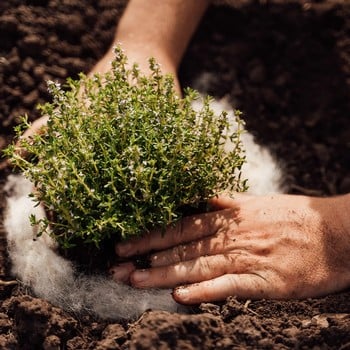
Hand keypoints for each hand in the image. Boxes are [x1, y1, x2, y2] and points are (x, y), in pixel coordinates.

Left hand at [112, 193, 349, 303]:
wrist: (337, 232)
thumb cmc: (293, 217)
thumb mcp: (254, 202)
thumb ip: (223, 202)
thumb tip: (196, 198)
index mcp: (229, 215)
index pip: (180, 224)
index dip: (150, 233)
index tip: (124, 242)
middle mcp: (233, 234)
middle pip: (183, 246)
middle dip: (147, 255)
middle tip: (116, 266)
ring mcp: (248, 257)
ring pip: (199, 265)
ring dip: (166, 274)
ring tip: (136, 281)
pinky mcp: (267, 281)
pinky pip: (231, 286)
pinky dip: (206, 292)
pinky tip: (182, 298)